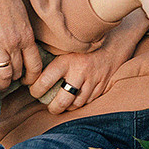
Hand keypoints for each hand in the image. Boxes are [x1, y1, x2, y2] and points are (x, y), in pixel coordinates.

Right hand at [0, 0, 41, 90]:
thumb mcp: (20, 14)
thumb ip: (21, 31)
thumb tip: (18, 42)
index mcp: (27, 36)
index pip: (35, 65)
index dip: (31, 77)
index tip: (25, 81)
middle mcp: (16, 44)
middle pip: (17, 72)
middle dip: (12, 81)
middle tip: (6, 84)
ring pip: (2, 74)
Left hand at [32, 9, 147, 111]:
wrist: (115, 41)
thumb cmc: (86, 43)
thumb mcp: (67, 46)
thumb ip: (52, 56)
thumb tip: (32, 67)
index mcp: (66, 60)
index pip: (44, 82)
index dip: (35, 90)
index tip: (33, 91)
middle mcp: (79, 72)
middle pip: (61, 101)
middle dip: (53, 108)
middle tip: (49, 106)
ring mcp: (92, 80)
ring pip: (76, 104)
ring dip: (68, 107)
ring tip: (62, 105)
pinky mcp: (102, 85)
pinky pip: (89, 101)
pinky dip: (81, 102)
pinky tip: (76, 98)